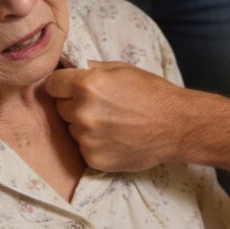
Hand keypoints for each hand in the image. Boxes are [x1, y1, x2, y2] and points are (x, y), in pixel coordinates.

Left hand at [45, 61, 199, 169]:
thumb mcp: (122, 69)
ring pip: (72, 129)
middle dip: (74, 105)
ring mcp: (87, 139)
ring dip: (84, 126)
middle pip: (61, 108)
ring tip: (112, 123)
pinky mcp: (94, 159)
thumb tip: (70, 70)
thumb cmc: (152, 93)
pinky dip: (95, 144)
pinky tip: (115, 138)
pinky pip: (83, 148)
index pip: (52, 84)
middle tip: (100, 105)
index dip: (61, 85)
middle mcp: (83, 112)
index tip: (68, 88)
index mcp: (88, 85)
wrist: (177, 126)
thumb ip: (91, 69)